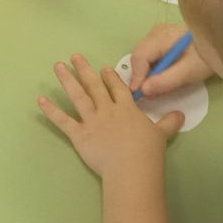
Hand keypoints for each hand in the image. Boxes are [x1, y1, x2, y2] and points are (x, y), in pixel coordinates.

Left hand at [37, 54, 181, 178]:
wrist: (131, 166)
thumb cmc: (147, 151)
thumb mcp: (162, 134)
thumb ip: (169, 122)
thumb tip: (181, 114)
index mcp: (126, 109)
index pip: (117, 89)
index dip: (110, 77)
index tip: (104, 68)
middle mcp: (107, 110)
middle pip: (95, 86)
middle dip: (85, 70)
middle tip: (75, 57)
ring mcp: (92, 121)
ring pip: (78, 96)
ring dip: (67, 80)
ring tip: (58, 66)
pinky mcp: (80, 135)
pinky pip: (63, 121)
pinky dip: (51, 111)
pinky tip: (40, 100)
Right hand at [127, 23, 213, 98]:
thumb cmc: (205, 57)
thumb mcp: (188, 72)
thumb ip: (166, 81)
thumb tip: (143, 90)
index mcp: (161, 36)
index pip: (140, 57)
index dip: (137, 77)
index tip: (138, 95)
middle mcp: (155, 32)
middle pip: (139, 56)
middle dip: (142, 76)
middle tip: (148, 94)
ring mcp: (157, 35)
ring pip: (143, 57)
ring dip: (147, 74)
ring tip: (156, 88)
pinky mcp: (162, 41)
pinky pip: (150, 56)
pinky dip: (153, 69)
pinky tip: (162, 77)